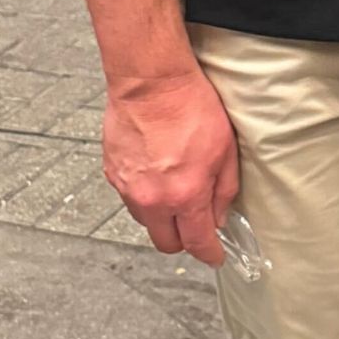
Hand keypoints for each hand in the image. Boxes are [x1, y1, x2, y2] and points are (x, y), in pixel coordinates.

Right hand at [104, 66, 239, 266]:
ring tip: (176, 188)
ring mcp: (128, 188)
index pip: (197, 242)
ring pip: (146, 220)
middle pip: (166, 242)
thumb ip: (223, 190)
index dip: (209, 254)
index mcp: (185, 195)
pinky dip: (145, 194)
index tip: (215, 256)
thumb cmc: (190, 106)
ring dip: (162, 215)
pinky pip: (131, 197)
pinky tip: (157, 172)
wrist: (151, 82)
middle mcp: (152, 199)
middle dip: (183, 240)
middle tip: (196, 226)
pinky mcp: (112, 174)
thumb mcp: (225, 149)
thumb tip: (219, 215)